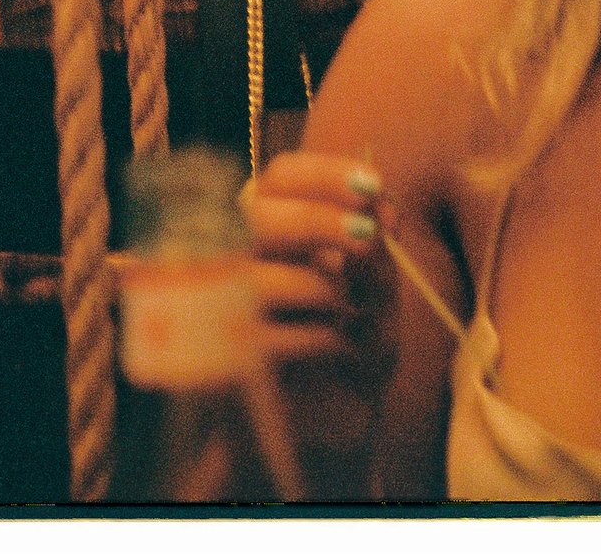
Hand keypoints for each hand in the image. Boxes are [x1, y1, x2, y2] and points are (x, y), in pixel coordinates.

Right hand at [242, 149, 397, 474]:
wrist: (324, 425)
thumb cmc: (346, 345)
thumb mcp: (375, 295)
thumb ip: (376, 253)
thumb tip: (385, 212)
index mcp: (268, 225)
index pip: (281, 177)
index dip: (325, 175)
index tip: (372, 188)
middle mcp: (230, 253)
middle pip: (255, 214)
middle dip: (317, 220)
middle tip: (368, 237)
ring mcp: (215, 306)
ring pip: (258, 276)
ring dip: (322, 291)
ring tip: (352, 314)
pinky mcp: (217, 359)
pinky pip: (268, 337)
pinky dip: (319, 340)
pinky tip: (341, 349)